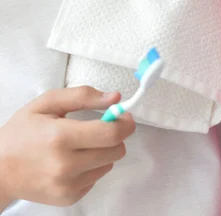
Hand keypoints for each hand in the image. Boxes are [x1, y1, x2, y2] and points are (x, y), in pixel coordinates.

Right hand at [0, 86, 135, 207]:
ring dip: (103, 151)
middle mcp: (66, 165)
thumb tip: (115, 98)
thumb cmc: (22, 132)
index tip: (124, 115)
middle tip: (101, 126)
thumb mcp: (47, 103)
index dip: (125, 122)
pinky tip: (73, 160)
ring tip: (80, 144)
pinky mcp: (69, 198)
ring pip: (109, 164)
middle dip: (115, 135)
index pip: (111, 134)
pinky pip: (96, 178)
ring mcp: (67, 186)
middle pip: (116, 150)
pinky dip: (91, 166)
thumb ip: (83, 96)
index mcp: (60, 137)